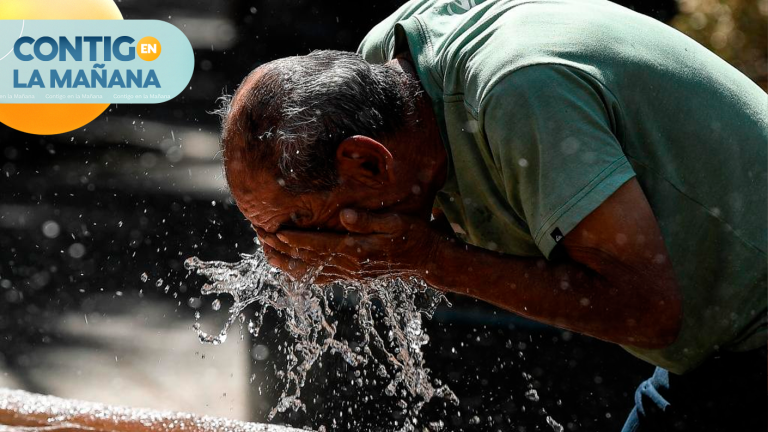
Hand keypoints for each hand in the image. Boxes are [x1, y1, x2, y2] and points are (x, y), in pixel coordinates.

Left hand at [256, 209, 450, 284]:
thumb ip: (369, 220)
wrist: (429, 261)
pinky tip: (290, 269)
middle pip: (308, 260)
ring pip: (311, 272)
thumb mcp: (397, 222)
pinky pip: (322, 278)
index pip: (318, 245)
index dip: (294, 239)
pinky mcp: (353, 276)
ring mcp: (350, 274)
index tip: (274, 231)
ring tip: (266, 254)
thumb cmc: (414, 236)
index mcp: (357, 251)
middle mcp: (350, 267)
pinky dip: (303, 275)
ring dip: (287, 263)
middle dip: (282, 249)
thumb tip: (346, 216)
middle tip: (260, 238)